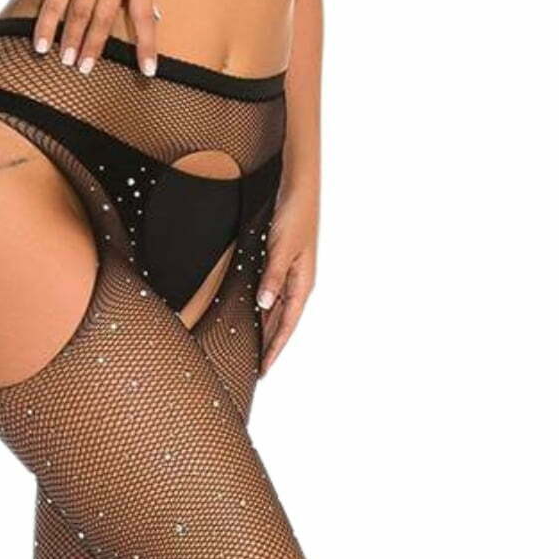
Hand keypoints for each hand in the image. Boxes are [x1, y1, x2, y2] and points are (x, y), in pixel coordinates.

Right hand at [32, 0, 157, 75]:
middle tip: (87, 70)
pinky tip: (42, 45)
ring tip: (68, 62)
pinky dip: (47, 27)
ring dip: (72, 42)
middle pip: (104, 20)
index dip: (147, 45)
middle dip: (95, 48)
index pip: (145, 16)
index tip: (148, 71)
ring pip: (80, 15)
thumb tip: (156, 16)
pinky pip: (54, 4)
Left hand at [256, 177, 319, 375]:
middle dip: (271, 346)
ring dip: (267, 331)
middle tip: (257, 369)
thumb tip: (264, 304)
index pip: (287, 325)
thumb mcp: (281, 247)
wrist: (299, 188)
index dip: (275, 349)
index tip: (264, 369)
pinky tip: (256, 318)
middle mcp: (299, 283)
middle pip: (282, 323)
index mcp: (303, 283)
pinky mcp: (283, 264)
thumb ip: (273, 277)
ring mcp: (292, 274)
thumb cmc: (295, 214)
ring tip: (255, 351)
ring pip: (278, 311)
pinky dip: (265, 311)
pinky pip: (273, 296)